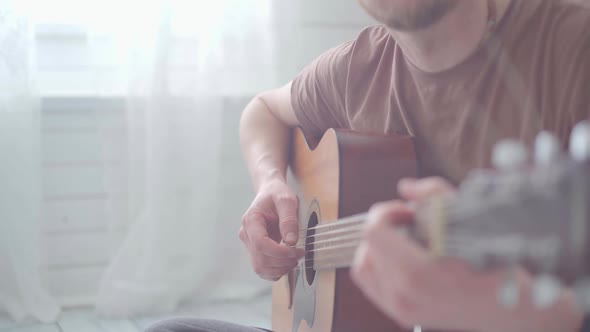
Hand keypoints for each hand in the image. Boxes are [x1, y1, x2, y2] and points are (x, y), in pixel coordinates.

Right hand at [239, 179, 303, 280]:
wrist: (269, 193)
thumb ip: (289, 219)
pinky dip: (276, 271)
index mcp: (251, 220)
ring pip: (260, 268)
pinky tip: (287, 263)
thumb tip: (291, 241)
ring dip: (280, 269)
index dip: (278, 252)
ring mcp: (249, 244)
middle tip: (300, 254)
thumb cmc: (276, 194)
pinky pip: (263, 269)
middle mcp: (246, 234)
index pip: (260, 243)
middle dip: (282, 262)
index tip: (296, 250)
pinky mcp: (255, 250)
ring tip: (295, 259)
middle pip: (260, 259)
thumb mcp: (286, 200)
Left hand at [351, 177, 584, 331]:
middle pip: (366, 246)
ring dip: (378, 246)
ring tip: (406, 241)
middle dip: (385, 226)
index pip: (373, 231)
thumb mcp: (469, 219)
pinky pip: (371, 283)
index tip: (409, 211)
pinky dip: (378, 264)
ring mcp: (399, 309)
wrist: (510, 310)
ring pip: (363, 265)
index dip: (387, 211)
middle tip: (411, 223)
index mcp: (417, 273)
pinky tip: (403, 257)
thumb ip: (434, 194)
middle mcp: (402, 295)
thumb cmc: (494, 263)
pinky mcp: (401, 315)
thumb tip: (404, 187)